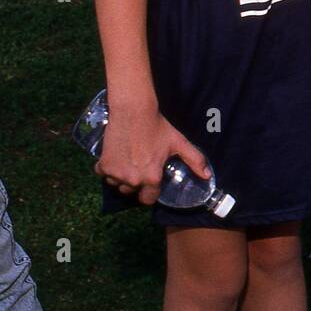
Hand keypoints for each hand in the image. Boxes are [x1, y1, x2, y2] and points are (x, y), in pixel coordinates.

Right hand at [94, 103, 211, 205]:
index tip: (150, 183)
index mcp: (151, 178)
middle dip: (135, 184)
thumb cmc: (158, 126)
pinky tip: (115, 157)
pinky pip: (103, 174)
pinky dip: (106, 168)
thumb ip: (194, 160)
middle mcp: (133, 180)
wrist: (133, 111)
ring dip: (120, 177)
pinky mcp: (103, 164)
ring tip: (127, 162)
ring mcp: (116, 173)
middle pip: (131, 192)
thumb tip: (207, 176)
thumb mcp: (178, 142)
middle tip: (138, 168)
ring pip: (116, 184)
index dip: (150, 192)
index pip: (148, 199)